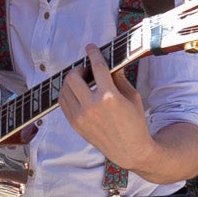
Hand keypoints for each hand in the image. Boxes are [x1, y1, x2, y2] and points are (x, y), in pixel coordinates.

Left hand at [57, 46, 156, 171]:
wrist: (130, 149)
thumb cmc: (135, 122)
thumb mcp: (131, 96)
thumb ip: (118, 78)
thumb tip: (108, 63)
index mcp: (109, 97)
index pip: (97, 67)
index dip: (93, 54)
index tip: (90, 47)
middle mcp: (91, 106)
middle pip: (73, 77)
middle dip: (78, 69)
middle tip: (86, 70)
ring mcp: (80, 116)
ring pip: (64, 90)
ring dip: (71, 81)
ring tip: (82, 82)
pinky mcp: (75, 124)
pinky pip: (63, 103)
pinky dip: (67, 94)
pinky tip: (77, 93)